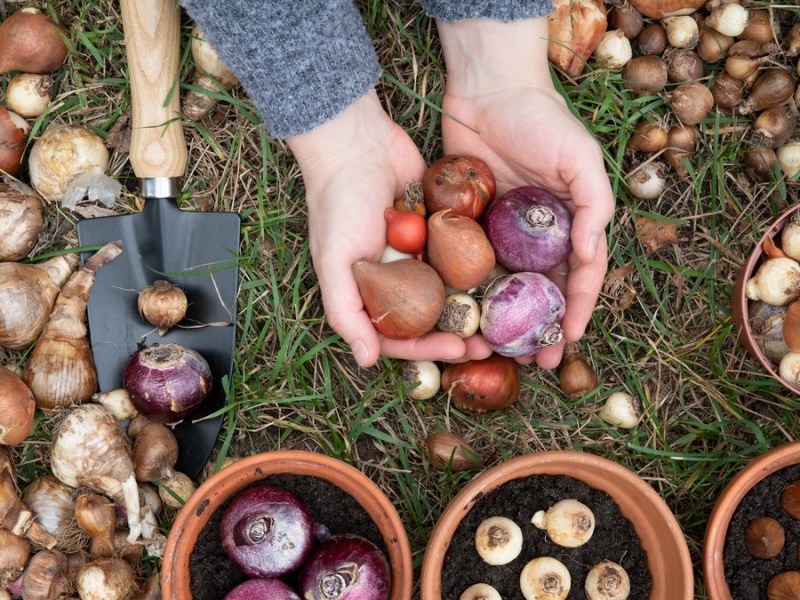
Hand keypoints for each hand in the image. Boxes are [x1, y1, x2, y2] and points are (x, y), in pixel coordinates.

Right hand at [288, 92, 492, 366]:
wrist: (357, 144)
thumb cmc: (338, 204)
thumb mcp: (334, 262)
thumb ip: (346, 312)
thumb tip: (366, 361)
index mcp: (370, 293)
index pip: (401, 335)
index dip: (428, 348)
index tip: (458, 350)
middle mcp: (397, 279)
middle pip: (432, 318)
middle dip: (460, 334)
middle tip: (490, 345)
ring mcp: (421, 254)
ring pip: (452, 290)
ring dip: (476, 307)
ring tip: (504, 318)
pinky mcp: (440, 229)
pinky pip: (463, 255)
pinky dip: (480, 268)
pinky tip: (506, 279)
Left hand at [435, 17, 614, 368]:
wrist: (487, 89)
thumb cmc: (541, 118)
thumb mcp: (580, 157)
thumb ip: (593, 206)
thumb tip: (591, 255)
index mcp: (570, 222)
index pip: (580, 276)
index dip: (576, 310)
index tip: (567, 340)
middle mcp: (537, 234)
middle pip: (542, 291)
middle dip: (541, 328)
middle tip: (535, 361)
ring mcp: (502, 232)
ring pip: (506, 286)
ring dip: (505, 320)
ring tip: (499, 351)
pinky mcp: (469, 225)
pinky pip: (470, 265)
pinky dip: (470, 292)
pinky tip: (465, 317)